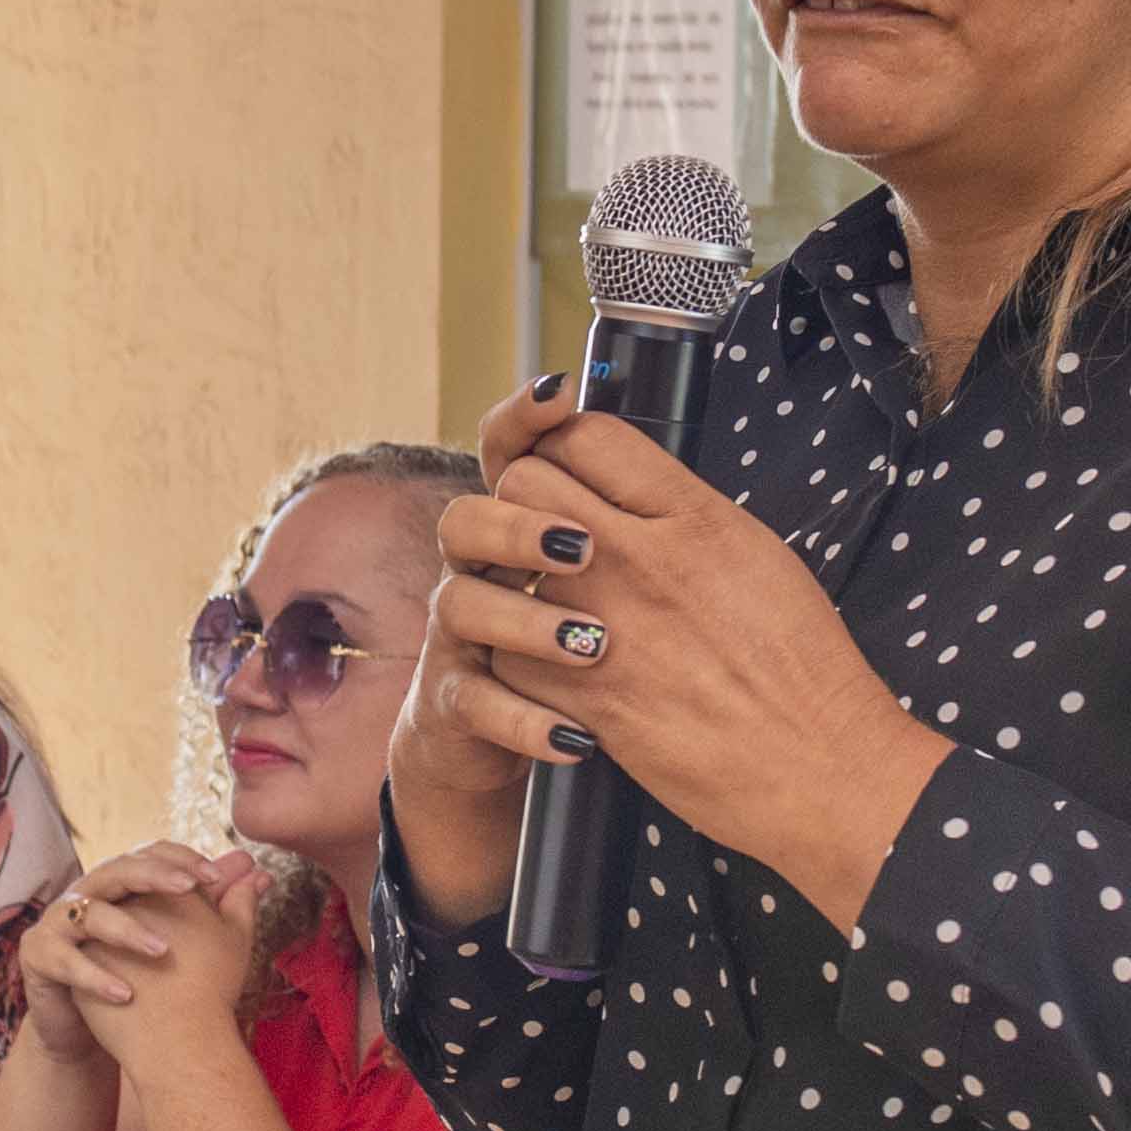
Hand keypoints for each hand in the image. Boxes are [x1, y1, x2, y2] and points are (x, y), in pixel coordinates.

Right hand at [18, 848, 260, 1065]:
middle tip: (190, 890)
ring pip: (88, 912)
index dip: (182, 859)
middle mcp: (87, 894)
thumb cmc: (133, 978)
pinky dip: (94, 975)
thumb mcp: (176, 940)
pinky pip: (64, 959)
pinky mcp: (38, 956)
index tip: (219, 876)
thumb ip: (212, 905)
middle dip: (154, 876)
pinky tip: (125, 994)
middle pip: (117, 869)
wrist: (84, 1028)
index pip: (149, 854)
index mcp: (120, 885)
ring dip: (126, 929)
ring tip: (161, 950)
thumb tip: (252, 866)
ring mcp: (58, 922)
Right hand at [384, 377, 583, 894]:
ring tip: (593, 644)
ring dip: (527, 621)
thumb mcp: (605, 572)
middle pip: (467, 520)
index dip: (522, 419)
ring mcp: (460, 638)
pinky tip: (578, 737)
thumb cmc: (574, 640)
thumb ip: (619, 515)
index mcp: (518, 527)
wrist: (506, 734)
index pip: (506, 454)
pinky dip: (527, 721)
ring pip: (463, 607)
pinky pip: (478, 706)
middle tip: (584, 547)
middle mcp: (478, 572)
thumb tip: (673, 459)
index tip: (560, 392)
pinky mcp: (458, 704)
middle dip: (520, 525)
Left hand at [426, 400, 948, 921]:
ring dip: (515, 589)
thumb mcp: (757, 556)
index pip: (584, 434)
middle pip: (524, 486)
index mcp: (691, 517)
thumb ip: (685, 516)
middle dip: (524, 509)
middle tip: (545, 546)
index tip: (572, 480)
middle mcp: (638, 559)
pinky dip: (522, 669)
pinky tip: (559, 680)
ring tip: (550, 616)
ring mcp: (602, 627)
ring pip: (501, 572)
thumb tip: (636, 492)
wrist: (818, 767)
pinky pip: (505, 659)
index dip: (564, 449)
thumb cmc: (803, 668)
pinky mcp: (581, 698)